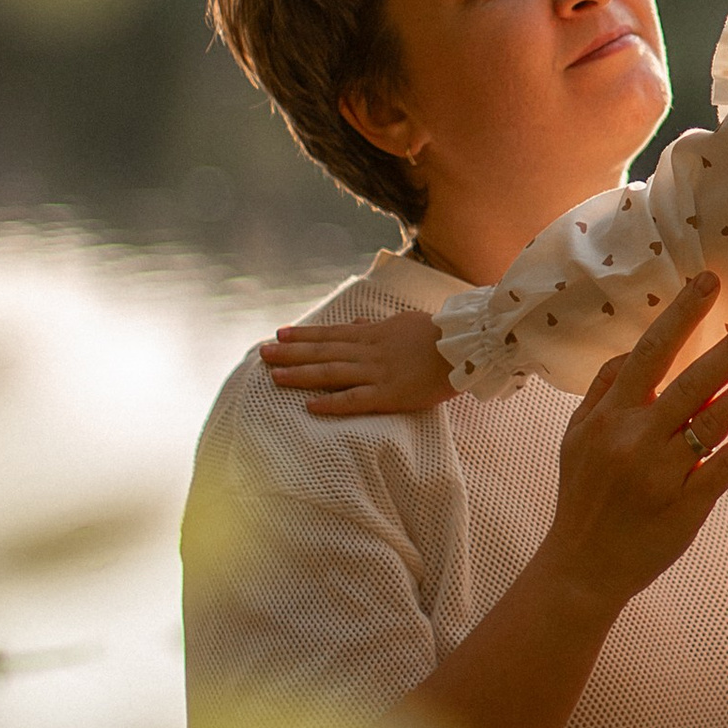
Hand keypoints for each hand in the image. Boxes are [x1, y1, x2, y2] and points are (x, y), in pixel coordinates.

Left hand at [260, 305, 453, 417]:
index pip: (330, 334)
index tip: (278, 333)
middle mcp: (369, 351)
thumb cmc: (437, 334)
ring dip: (301, 375)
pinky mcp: (390, 395)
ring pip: (332, 373)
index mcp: (373, 334)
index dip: (303, 335)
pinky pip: (356, 400)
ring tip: (274, 376)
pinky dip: (333, 403)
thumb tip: (354, 321)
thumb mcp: (402, 322)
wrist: (465, 347)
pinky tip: (311, 406)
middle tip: (262, 353)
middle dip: (290, 353)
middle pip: (323, 352)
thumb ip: (375, 325)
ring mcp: (378, 373)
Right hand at [541, 273, 727, 607]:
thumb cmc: (583, 496)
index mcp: (609, 417)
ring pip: (713, 420)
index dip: (681, 315)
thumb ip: (603, 390)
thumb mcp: (576, 437)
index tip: (710, 282)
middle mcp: (635, 439)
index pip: (650, 353)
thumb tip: (633, 351)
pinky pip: (727, 464)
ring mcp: (662, 473)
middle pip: (691, 382)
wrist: (581, 567)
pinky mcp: (687, 505)